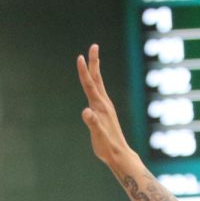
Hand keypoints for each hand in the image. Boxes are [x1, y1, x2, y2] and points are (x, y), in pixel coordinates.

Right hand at [76, 44, 133, 168]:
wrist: (119, 154)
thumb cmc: (107, 147)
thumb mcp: (98, 136)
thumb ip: (93, 123)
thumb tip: (86, 111)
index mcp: (100, 107)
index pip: (90, 85)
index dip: (84, 71)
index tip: (80, 57)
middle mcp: (104, 103)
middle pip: (97, 79)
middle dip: (94, 62)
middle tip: (93, 46)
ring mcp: (105, 107)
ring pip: (99, 84)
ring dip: (95, 70)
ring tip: (94, 59)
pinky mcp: (105, 112)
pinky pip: (98, 93)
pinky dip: (95, 83)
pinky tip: (94, 84)